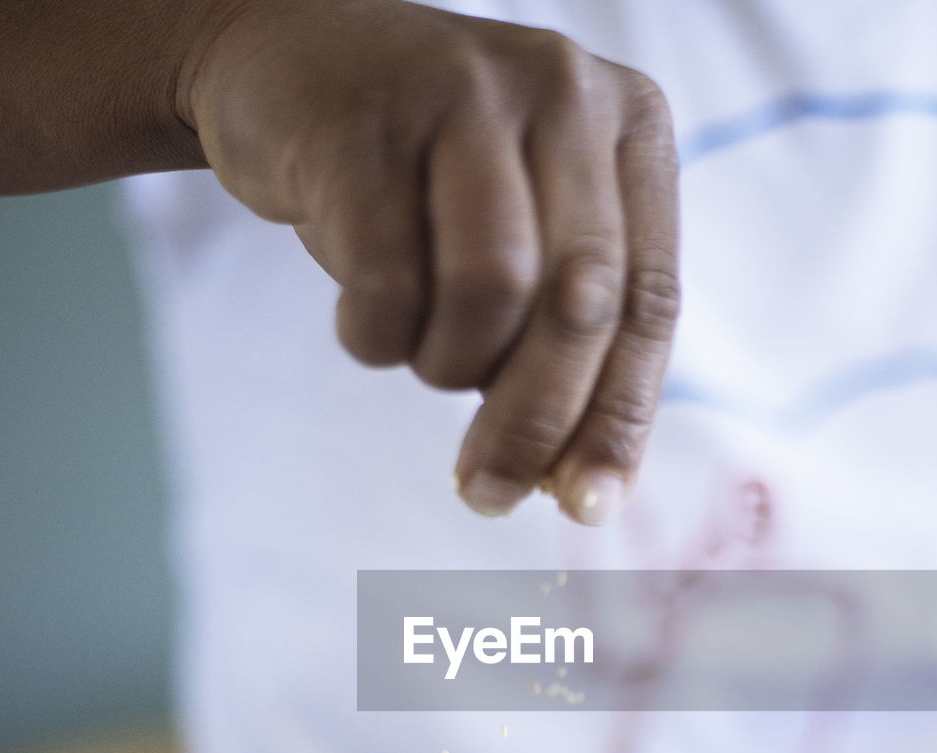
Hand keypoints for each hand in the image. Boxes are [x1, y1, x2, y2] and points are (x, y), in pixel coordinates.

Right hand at [181, 0, 679, 523]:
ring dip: (446, 363)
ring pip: (490, 291)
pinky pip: (387, 281)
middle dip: (534, 422)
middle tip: (486, 494)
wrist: (287, 63)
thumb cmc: (420, 182)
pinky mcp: (365, 120)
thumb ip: (560, 341)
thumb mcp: (520, 237)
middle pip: (580, 303)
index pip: (649, 302)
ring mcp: (465, 92)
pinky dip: (374, 336)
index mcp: (630, 130)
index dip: (619, 417)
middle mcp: (566, 93)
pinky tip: (364, 319)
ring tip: (417, 350)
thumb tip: (577, 490)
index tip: (588, 506)